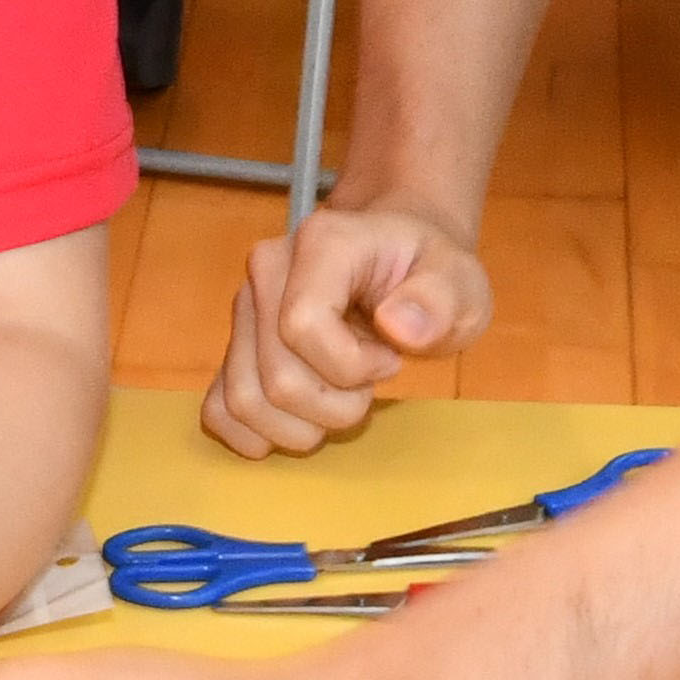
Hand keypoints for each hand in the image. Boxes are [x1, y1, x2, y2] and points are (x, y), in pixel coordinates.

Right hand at [209, 198, 488, 454]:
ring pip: (245, 401)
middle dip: (335, 407)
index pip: (302, 326)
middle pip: (276, 377)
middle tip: (371, 386)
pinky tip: (298, 425)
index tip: (389, 360)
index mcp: (321, 244)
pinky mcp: (234, 345)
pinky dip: (256, 435)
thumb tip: (398, 326)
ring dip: (301, 427)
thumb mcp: (461, 283)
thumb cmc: (428, 273)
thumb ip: (441, 300)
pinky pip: (218, 409)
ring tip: (340, 400)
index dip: (351, 367)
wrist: (397, 256)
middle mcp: (267, 270)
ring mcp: (243, 308)